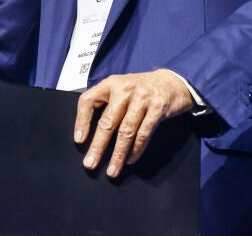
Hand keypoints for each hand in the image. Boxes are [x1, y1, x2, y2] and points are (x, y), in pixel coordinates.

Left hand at [74, 69, 194, 177]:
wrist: (172, 82)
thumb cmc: (141, 89)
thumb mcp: (121, 88)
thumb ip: (107, 102)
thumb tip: (88, 131)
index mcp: (110, 83)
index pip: (88, 101)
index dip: (81, 121)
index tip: (79, 141)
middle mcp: (124, 89)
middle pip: (107, 122)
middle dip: (98, 146)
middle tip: (90, 164)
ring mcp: (142, 99)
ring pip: (126, 132)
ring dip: (118, 154)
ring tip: (112, 170)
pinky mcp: (158, 108)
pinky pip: (144, 134)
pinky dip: (136, 150)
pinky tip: (129, 160)